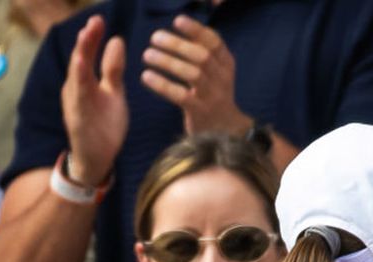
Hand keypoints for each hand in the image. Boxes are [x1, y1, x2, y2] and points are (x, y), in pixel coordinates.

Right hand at [61, 15, 127, 185]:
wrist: (97, 157)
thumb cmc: (104, 123)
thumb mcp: (114, 93)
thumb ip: (113, 69)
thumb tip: (117, 40)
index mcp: (85, 81)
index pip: (87, 54)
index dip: (92, 37)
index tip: (99, 19)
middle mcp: (76, 89)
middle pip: (79, 62)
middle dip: (85, 43)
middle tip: (93, 23)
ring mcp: (74, 105)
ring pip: (76, 80)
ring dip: (80, 61)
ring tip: (84, 42)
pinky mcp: (77, 121)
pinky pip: (77, 103)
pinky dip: (79, 89)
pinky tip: (82, 76)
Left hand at [141, 15, 250, 135]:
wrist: (225, 129)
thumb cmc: (212, 94)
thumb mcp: (216, 72)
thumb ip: (203, 51)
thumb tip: (182, 25)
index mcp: (226, 65)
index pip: (214, 42)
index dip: (196, 30)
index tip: (177, 21)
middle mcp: (223, 79)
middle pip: (202, 57)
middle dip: (177, 44)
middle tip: (155, 37)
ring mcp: (213, 97)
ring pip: (193, 75)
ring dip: (168, 62)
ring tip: (147, 55)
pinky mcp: (200, 113)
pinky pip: (181, 96)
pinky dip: (162, 85)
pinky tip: (146, 77)